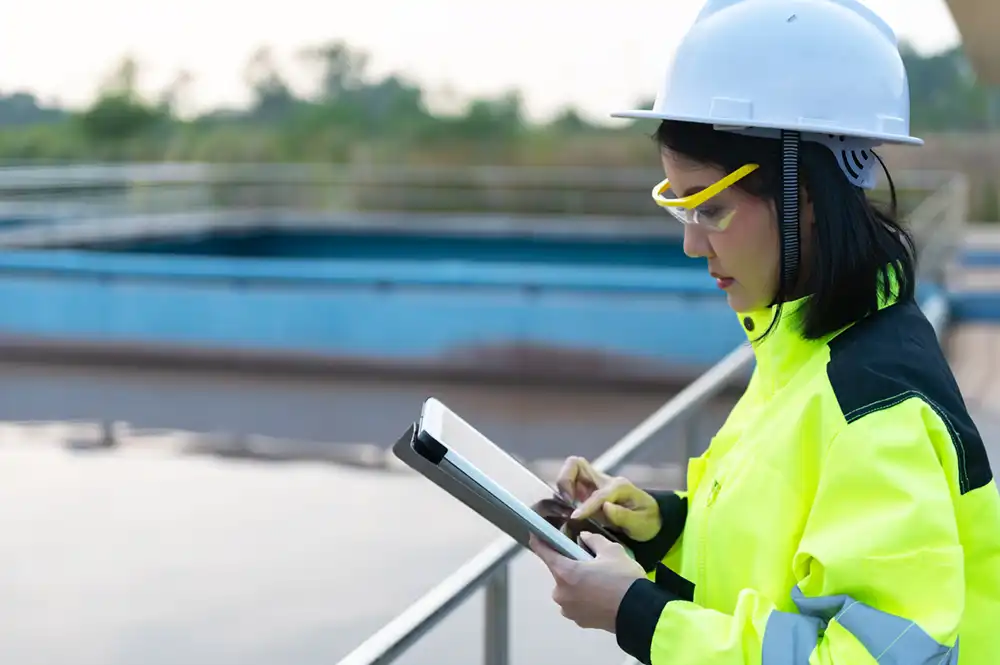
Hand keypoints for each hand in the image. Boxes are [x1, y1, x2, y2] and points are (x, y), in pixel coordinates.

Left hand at [529, 532, 645, 631]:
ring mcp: (568, 610)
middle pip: (559, 572)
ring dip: (577, 583)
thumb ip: (594, 540)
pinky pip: (576, 603)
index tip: (535, 535)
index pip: (544, 553)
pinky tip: (600, 595)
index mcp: (565, 573)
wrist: (639, 613)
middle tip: (589, 562)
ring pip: (568, 589)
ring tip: (599, 581)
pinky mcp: (579, 621)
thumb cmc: (623, 579)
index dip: (539, 542)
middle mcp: (561, 593)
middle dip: (571, 566)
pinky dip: (584, 597)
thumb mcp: (612, 551)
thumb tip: (584, 537)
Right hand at [557, 456, 660, 541]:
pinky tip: (566, 509)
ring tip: (565, 505)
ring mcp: (595, 484)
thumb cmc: (647, 521)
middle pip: (576, 464)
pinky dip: (564, 493)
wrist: (651, 518)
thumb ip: (624, 516)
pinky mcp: (588, 491)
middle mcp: (605, 481)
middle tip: (566, 501)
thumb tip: (606, 506)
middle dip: (565, 479)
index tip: (574, 517)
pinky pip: (570, 485)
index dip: (585, 505)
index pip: (598, 494)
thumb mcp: (641, 524)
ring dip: (563, 486)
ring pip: (571, 471)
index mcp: (619, 487)